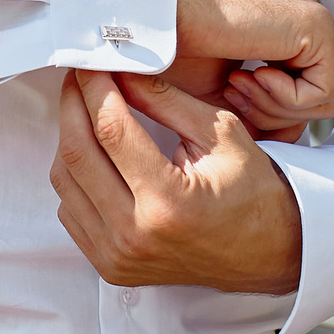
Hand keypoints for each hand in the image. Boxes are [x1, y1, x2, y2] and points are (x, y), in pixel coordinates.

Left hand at [50, 69, 302, 294]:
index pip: (111, 131)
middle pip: (76, 154)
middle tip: (81, 80)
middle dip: (73, 105)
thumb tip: (119, 72)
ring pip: (64, 181)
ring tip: (90, 114)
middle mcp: (135, 235)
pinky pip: (69, 209)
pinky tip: (97, 157)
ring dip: (71, 139)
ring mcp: (117, 256)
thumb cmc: (252, 192)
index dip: (94, 88)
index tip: (89, 65)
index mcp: (168, 202)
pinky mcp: (109, 267)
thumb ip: (165, 100)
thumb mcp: (220, 133)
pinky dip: (76, 176)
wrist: (268, 253)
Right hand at [171, 0, 333, 135]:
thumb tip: (284, 143)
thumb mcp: (229, 95)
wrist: (167, 13)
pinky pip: (322, 93)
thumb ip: (261, 115)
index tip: (228, 101)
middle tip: (231, 92)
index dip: (267, 119)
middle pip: (315, 104)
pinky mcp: (317, 27)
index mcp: (291, 35)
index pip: (303, 99)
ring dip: (272, 108)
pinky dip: (284, 98)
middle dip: (269, 115)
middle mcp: (309, 26)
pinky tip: (252, 73)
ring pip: (321, 102)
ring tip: (236, 82)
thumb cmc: (183, 49)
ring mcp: (317, 23)